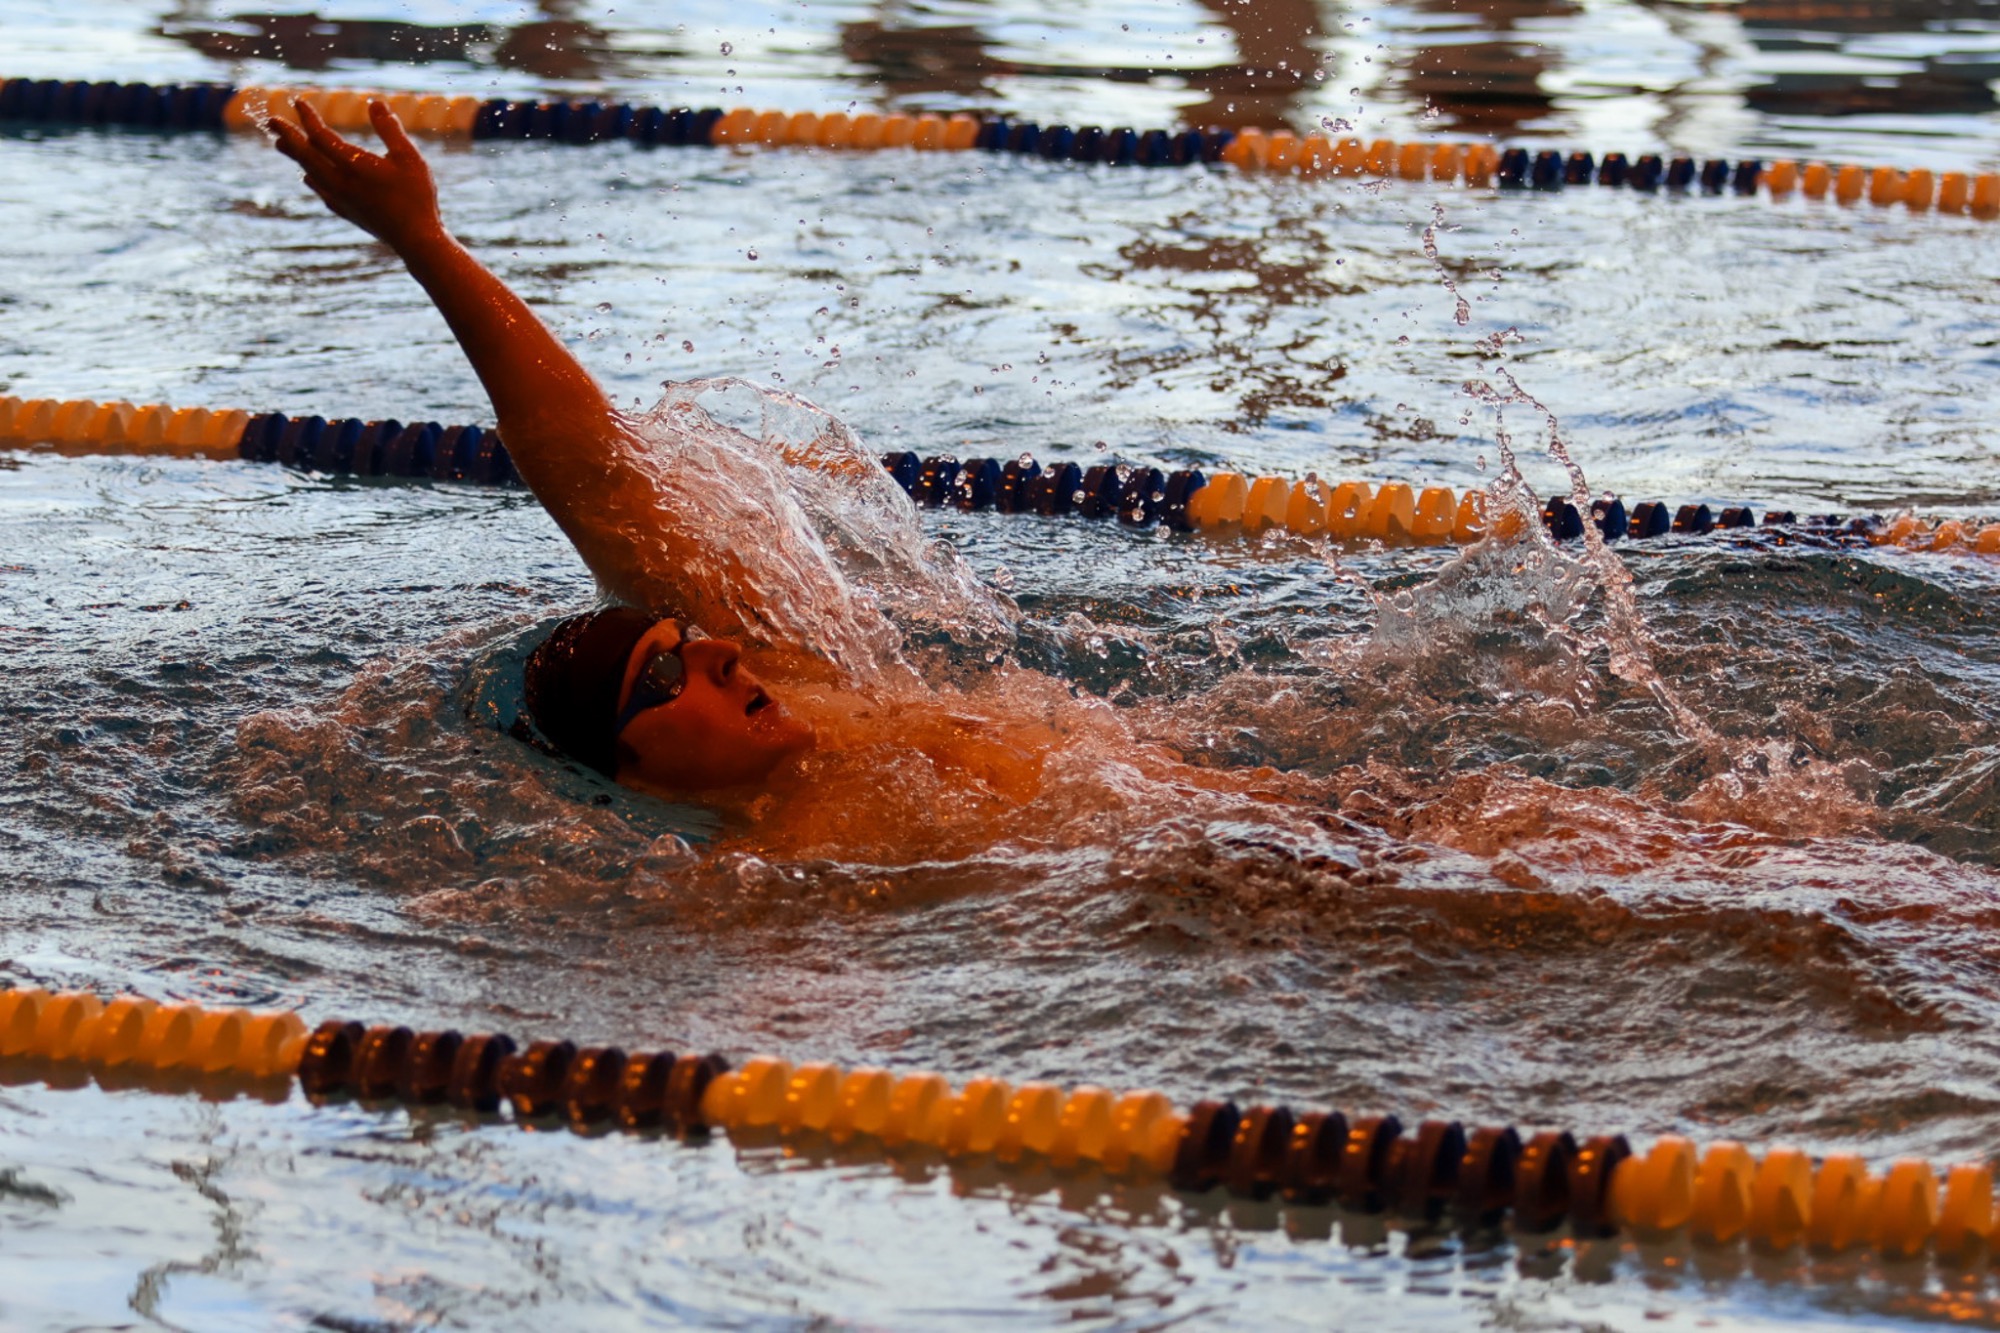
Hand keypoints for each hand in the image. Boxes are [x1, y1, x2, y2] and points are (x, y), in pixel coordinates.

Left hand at [268, 98, 442, 251]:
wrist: (416, 239)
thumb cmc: (416, 196)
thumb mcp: (409, 157)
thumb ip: (390, 129)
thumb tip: (375, 102)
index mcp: (353, 165)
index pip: (320, 136)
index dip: (307, 118)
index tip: (297, 102)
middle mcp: (340, 181)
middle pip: (305, 154)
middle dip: (287, 135)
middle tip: (271, 121)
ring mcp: (341, 199)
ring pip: (309, 172)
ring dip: (295, 156)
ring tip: (281, 144)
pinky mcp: (346, 212)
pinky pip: (320, 191)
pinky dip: (310, 178)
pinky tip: (309, 176)